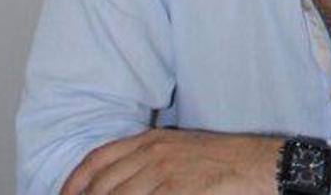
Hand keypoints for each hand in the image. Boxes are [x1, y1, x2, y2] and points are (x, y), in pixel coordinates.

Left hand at [61, 129, 282, 194]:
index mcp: (150, 139)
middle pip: (102, 185)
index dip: (73, 183)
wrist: (257, 164)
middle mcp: (152, 153)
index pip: (97, 160)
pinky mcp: (177, 191)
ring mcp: (164, 173)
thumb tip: (121, 183)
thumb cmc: (222, 160)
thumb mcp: (179, 150)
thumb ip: (148, 162)